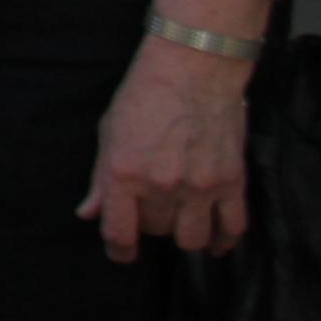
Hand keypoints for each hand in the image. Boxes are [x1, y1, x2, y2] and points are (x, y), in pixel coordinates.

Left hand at [82, 39, 254, 259]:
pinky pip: (232, 228)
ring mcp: (199, 186)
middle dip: (150, 225)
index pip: (118, 233)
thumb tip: (88, 214)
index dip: (118, 251)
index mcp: (123, 173)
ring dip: (183, 233)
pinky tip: (215, 239)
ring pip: (191, 239)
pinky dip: (223, 240)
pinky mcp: (231, 181)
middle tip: (151, 206)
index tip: (121, 253)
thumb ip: (99, 179)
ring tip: (179, 216)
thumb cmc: (144, 94)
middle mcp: (160, 185)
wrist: (193, 67)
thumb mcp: (109, 132)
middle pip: (155, 232)